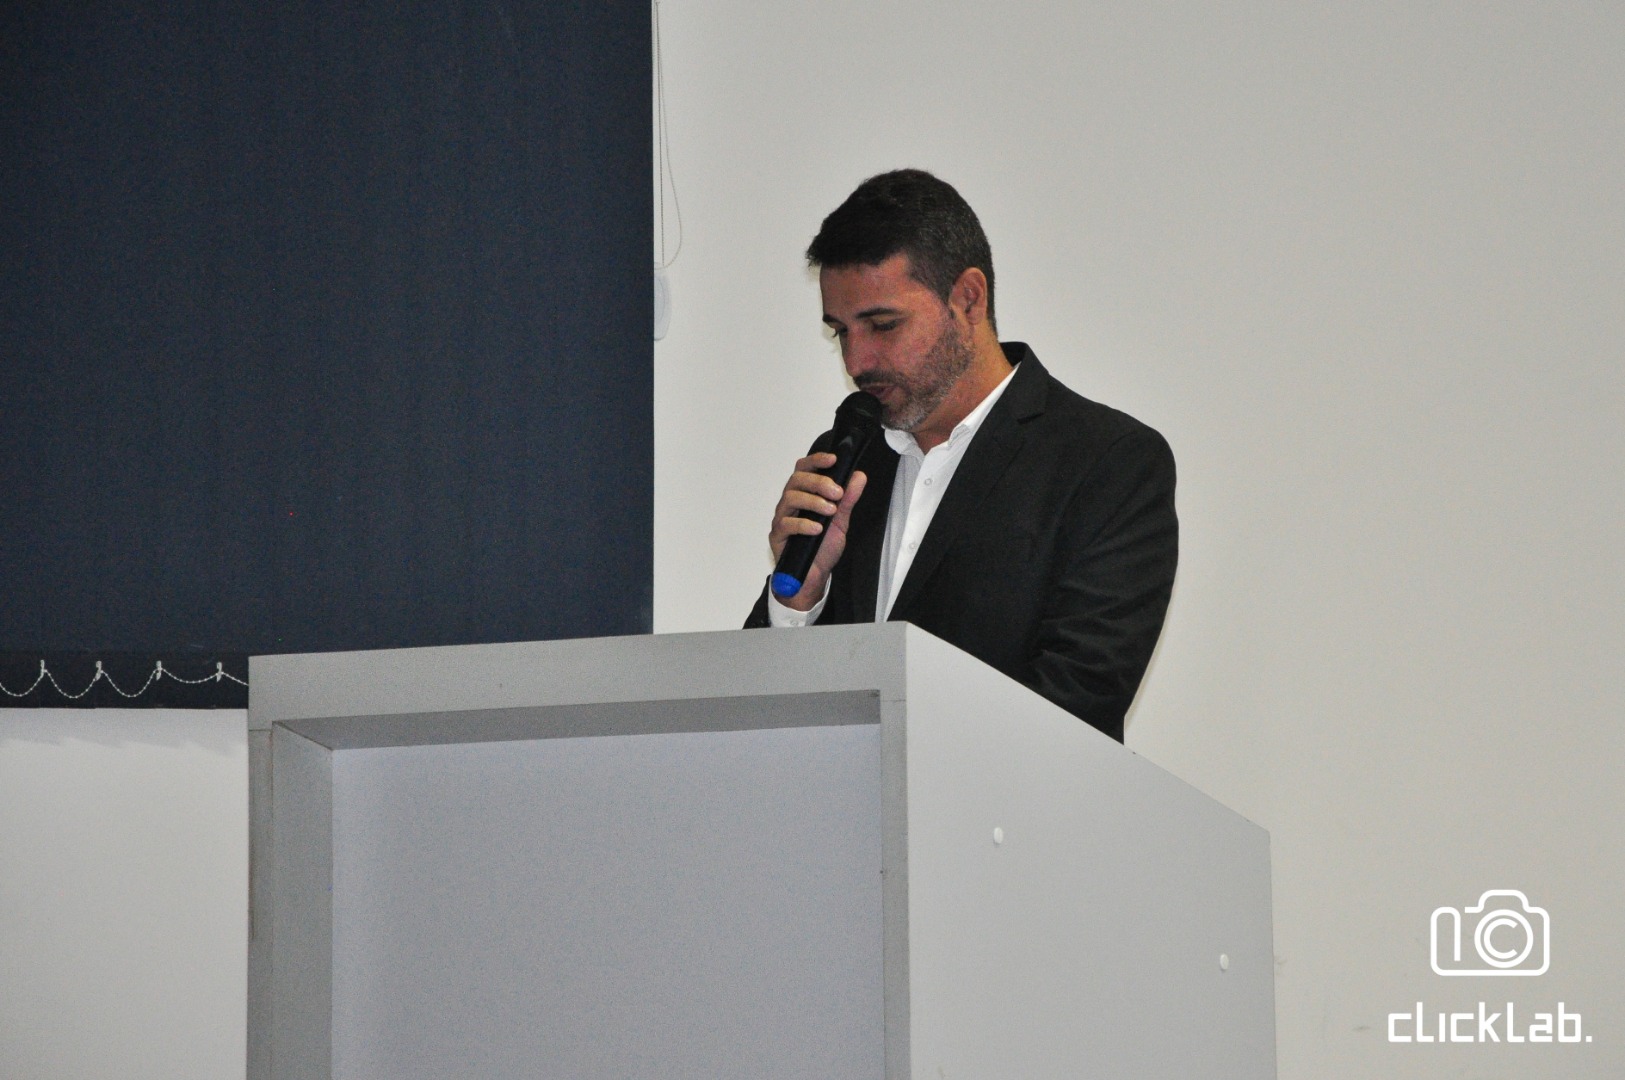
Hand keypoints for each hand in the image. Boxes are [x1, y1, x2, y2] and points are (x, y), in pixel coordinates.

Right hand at [768, 452, 867, 610]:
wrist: (814, 576)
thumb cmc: (822, 546)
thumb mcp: (841, 521)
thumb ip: (848, 499)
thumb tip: (858, 476)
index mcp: (803, 494)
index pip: (804, 469)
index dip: (817, 460)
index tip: (834, 459)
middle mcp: (790, 502)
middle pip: (796, 480)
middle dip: (819, 482)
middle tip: (837, 492)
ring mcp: (782, 518)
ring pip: (790, 498)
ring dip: (813, 501)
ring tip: (831, 511)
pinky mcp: (777, 536)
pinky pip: (786, 524)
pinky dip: (804, 524)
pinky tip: (818, 529)